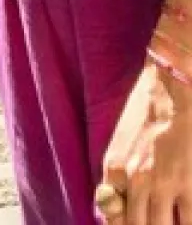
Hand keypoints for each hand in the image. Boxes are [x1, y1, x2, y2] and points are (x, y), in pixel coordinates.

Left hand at [101, 58, 191, 223]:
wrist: (171, 87)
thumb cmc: (146, 109)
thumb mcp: (121, 140)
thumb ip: (117, 174)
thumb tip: (113, 205)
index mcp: (114, 169)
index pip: (113, 216)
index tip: (135, 223)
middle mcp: (134, 181)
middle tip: (153, 221)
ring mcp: (163, 184)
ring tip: (170, 220)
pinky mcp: (189, 184)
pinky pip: (188, 222)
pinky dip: (186, 223)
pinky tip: (184, 216)